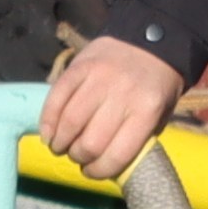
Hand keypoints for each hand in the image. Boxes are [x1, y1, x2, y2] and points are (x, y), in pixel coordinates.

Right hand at [40, 37, 189, 187]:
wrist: (153, 37)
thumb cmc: (156, 85)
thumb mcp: (160, 114)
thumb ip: (136, 139)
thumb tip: (104, 164)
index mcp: (147, 111)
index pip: (117, 154)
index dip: (99, 171)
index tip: (91, 171)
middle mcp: (122, 95)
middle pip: (90, 142)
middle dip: (79, 157)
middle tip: (77, 157)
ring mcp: (99, 78)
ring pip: (70, 122)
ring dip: (60, 142)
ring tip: (60, 146)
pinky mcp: (80, 65)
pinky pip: (56, 97)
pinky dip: (47, 120)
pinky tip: (48, 132)